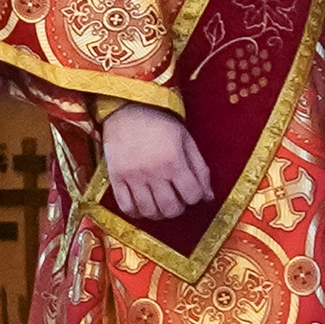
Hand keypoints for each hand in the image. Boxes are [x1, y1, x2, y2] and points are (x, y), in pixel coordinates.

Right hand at [99, 103, 213, 218]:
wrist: (128, 110)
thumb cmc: (162, 123)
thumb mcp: (187, 140)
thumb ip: (200, 169)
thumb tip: (209, 197)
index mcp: (174, 161)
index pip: (192, 195)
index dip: (196, 198)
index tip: (192, 192)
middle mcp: (153, 172)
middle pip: (170, 208)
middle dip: (178, 209)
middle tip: (177, 200)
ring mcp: (132, 177)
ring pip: (148, 211)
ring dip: (158, 214)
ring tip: (161, 205)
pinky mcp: (115, 178)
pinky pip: (125, 207)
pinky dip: (136, 212)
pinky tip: (143, 206)